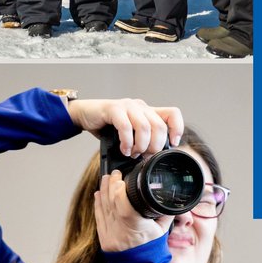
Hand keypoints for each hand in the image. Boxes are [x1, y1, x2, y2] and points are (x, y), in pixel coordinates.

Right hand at [66, 97, 183, 159]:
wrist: (84, 114)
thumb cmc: (108, 126)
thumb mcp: (130, 133)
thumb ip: (142, 139)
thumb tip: (153, 157)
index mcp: (148, 111)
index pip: (173, 114)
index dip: (177, 129)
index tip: (173, 144)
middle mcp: (141, 106)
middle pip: (160, 126)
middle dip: (155, 146)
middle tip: (145, 156)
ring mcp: (128, 106)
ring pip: (145, 127)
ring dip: (141, 145)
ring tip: (134, 154)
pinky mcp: (114, 108)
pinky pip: (126, 127)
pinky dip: (127, 142)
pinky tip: (124, 149)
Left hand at [94, 169, 168, 252]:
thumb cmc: (153, 248)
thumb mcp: (163, 230)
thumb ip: (165, 212)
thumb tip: (168, 197)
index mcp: (137, 228)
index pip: (124, 206)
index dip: (119, 191)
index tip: (121, 178)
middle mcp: (121, 230)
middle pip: (111, 203)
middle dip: (110, 185)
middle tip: (114, 173)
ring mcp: (110, 234)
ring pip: (103, 208)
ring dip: (103, 191)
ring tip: (105, 179)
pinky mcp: (103, 237)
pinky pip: (98, 216)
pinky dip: (97, 203)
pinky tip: (98, 194)